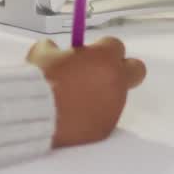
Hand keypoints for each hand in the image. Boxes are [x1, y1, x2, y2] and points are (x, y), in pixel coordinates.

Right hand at [26, 37, 146, 147]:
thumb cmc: (42, 78)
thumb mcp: (42, 54)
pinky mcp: (106, 127)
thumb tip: (53, 49)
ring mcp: (114, 106)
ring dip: (102, 93)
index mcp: (104, 58)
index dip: (101, 48)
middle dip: (122, 68)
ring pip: (117, 95)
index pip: (116, 45)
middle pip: (136, 69)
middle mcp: (116, 81)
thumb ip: (53, 49)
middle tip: (99, 71)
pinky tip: (73, 114)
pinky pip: (104, 116)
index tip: (87, 54)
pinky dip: (92, 114)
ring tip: (75, 98)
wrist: (37, 113)